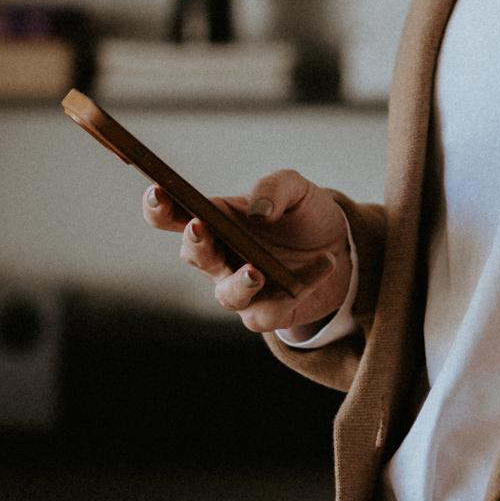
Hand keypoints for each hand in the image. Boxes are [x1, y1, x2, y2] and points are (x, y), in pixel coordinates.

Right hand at [143, 168, 354, 341]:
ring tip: (256, 270)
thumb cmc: (304, 214)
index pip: (173, 215)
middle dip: (195, 244)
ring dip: (238, 283)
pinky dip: (300, 287)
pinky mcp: (268, 312)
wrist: (342, 246)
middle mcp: (220, 258)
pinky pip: (273, 310)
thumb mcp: (296, 188)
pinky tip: (324, 263)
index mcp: (215, 220)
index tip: (157, 192)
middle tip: (200, 227)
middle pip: (194, 255)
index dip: (158, 207)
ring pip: (227, 295)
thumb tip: (258, 213)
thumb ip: (274, 188)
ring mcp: (240, 289)